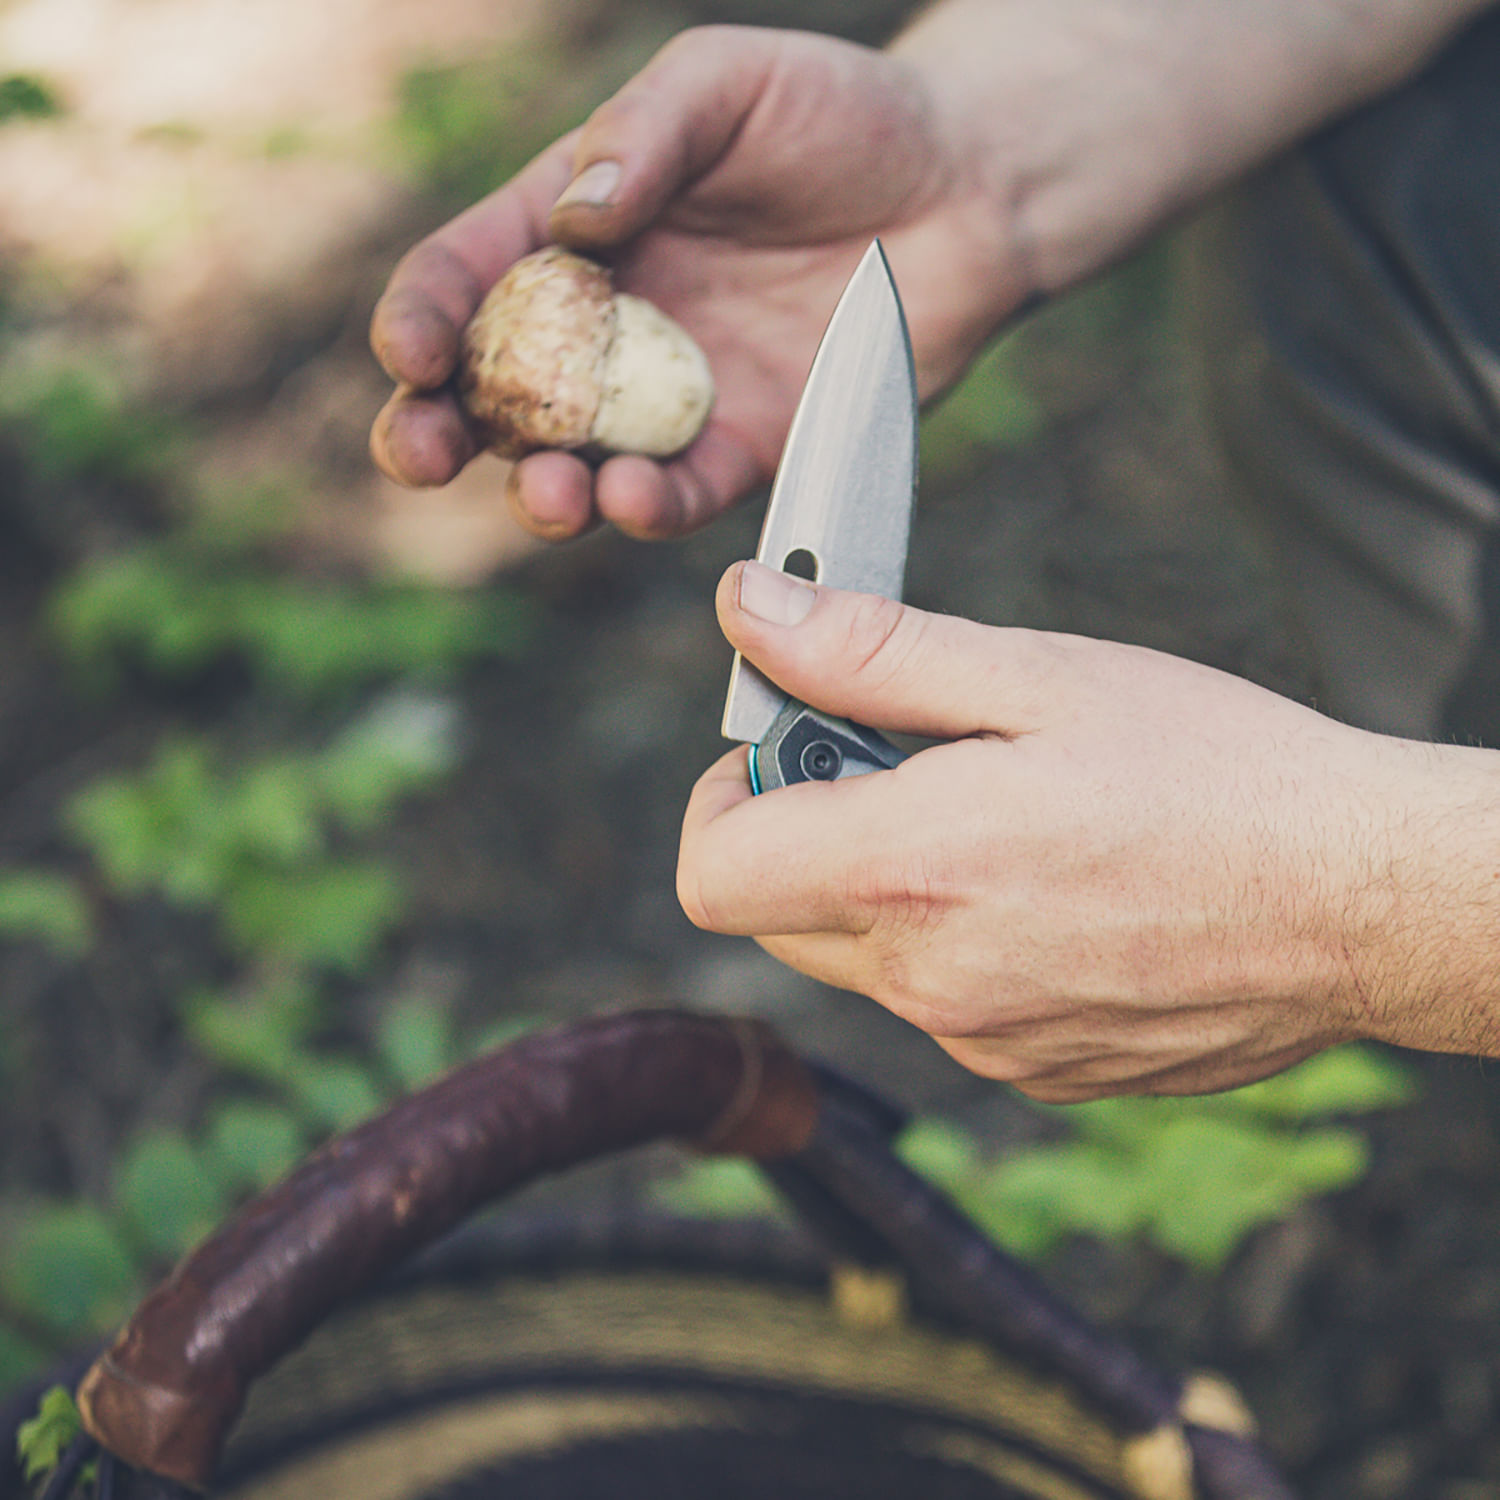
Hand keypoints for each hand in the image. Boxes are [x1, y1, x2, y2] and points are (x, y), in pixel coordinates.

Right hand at [369, 25, 1019, 541]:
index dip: (424, 316)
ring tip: (545, 489)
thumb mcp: (725, 85)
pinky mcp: (745, 446)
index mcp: (576, 228)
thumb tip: (570, 223)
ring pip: (577, 464)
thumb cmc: (839, 115)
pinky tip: (630, 496)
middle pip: (496, 392)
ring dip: (542, 489)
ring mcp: (671, 395)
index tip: (407, 351)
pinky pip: (682, 491)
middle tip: (420, 454)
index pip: (471, 277)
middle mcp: (609, 324)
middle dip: (439, 431)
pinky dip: (649, 505)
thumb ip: (641, 139)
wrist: (964, 189)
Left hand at [677, 562, 1499, 1099]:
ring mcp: (982, 1040)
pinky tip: (1052, 892)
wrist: (1362, 898)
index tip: (783, 750)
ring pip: (861, 962)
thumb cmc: (1213, 770)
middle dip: (805, 835)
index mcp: (909, 873)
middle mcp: (929, 981)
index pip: (713, 872)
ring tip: (999, 824)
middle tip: (901, 766)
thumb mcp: (1034, 675)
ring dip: (886, 889)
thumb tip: (745, 610)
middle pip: (775, 917)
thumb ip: (868, 652)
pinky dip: (956, 945)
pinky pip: (943, 1006)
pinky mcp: (1035, 1071)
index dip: (722, 800)